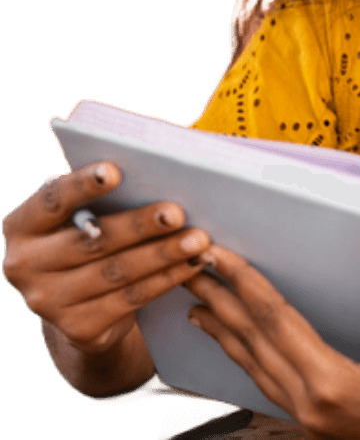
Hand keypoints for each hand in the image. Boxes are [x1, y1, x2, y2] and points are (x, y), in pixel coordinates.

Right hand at [2, 162, 212, 354]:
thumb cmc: (88, 237)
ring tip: (199, 239)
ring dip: (163, 254)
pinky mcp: (77, 328)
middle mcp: (24, 265)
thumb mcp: (82, 216)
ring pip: (117, 272)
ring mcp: (48, 302)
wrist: (79, 305)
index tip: (115, 170)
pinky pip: (131, 299)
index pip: (52, 200)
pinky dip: (167, 279)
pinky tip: (193, 264)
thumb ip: (100, 197)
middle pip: (93, 240)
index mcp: (21, 226)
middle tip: (178, 212)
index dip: (83, 185)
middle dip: (140, 226)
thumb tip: (154, 172)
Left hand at [184, 245, 359, 439]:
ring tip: (199, 303)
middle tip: (191, 267)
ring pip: (254, 366)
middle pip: (254, 341)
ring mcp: (313, 420)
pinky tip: (240, 346)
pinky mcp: (319, 423)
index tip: (221, 255)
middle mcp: (314, 406)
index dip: (246, 283)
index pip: (277, 321)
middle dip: (220, 299)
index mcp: (336, 385)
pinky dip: (245, 357)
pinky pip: (267, 382)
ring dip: (225, 329)